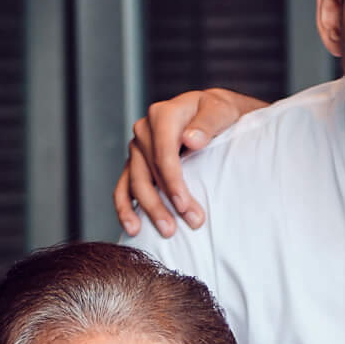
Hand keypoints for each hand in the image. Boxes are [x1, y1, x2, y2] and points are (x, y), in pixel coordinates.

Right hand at [114, 85, 264, 236]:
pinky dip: (125, 208)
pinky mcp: (135, 163)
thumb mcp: (221, 110)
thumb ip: (207, 123)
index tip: (185, 206)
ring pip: (135, 182)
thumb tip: (190, 139)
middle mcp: (145, 130)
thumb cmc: (219, 112)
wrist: (212, 112)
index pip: (163, 153)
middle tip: (189, 223)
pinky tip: (134, 227)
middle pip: (149, 171)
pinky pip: (123, 187)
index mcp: (163, 115)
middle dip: (167, 201)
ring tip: (167, 233)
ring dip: (149, 210)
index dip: (173, 182)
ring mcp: (137, 147)